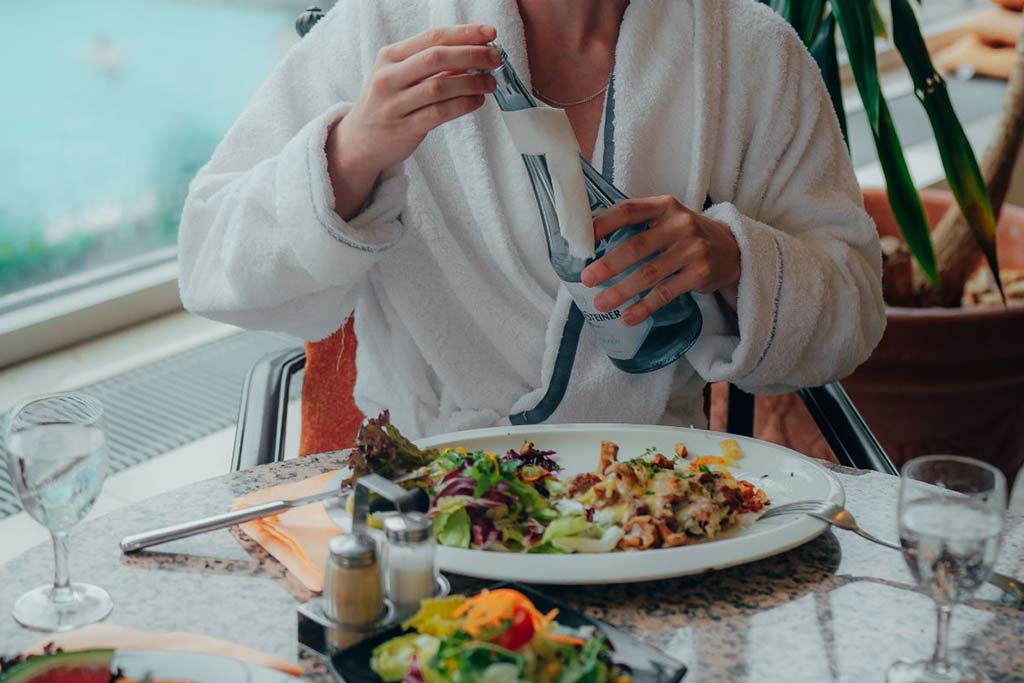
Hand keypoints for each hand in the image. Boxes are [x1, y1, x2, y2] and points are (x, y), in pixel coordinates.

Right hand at [327, 24, 499, 219]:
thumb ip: (429, 64)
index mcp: (389, 57)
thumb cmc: (385, 104)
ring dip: (472, 82)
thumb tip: (471, 53)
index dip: (464, 33)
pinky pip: (439, 113)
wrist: (358, 142)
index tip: (490, 33)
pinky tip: (477, 101)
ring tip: (490, 83)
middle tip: (495, 58)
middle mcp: (389, 77)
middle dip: (472, 55)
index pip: (432, 37)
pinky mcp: (404, 129)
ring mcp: (395, 104)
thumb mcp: (398, 76)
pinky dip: (463, 105)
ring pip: (440, 87)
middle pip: (437, 58)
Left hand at [580, 195, 740, 325]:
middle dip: (608, 265)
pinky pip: (666, 292)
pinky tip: (628, 317)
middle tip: (586, 279)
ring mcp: (692, 249)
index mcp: (664, 206)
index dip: (603, 224)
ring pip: (649, 273)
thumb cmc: (686, 236)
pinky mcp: (700, 273)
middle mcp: (680, 224)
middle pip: (636, 246)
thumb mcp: (667, 219)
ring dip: (622, 291)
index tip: (583, 241)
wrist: (732, 249)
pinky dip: (644, 307)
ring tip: (601, 304)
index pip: (628, 210)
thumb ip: (638, 226)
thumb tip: (591, 244)